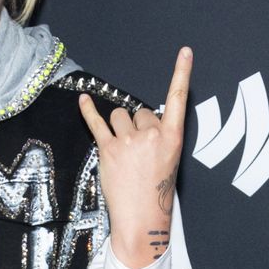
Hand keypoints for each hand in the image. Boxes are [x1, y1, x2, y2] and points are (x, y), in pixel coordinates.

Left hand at [78, 46, 192, 268]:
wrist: (142, 217)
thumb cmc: (156, 190)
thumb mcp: (170, 160)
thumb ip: (160, 136)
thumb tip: (143, 119)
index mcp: (173, 137)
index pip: (178, 99)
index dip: (182, 73)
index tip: (185, 52)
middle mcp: (152, 134)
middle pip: (141, 112)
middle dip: (138, 125)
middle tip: (138, 152)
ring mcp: (128, 141)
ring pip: (120, 116)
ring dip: (119, 128)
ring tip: (124, 152)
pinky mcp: (108, 149)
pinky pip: (96, 123)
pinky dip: (88, 111)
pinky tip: (83, 99)